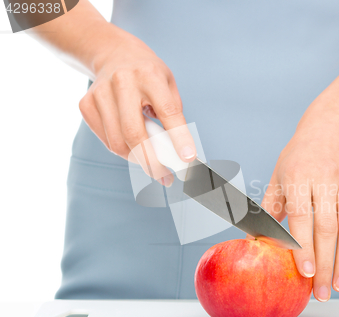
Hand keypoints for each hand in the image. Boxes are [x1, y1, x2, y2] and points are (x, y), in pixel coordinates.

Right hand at [78, 36, 195, 184]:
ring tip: (152, 163)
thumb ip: (172, 114)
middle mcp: (123, 82)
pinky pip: (107, 139)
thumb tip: (177, 151)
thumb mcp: (168, 84)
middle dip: (152, 162)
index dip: (179, 138)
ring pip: (118, 142)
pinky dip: (122, 149)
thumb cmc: (147, 73)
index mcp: (150, 75)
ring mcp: (100, 93)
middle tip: (164, 177)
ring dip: (137, 160)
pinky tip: (132, 146)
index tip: (188, 159)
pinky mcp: (86, 104)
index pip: (168, 112)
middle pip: (135, 133)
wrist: (112, 53)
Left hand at [261, 95, 338, 300]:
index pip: (301, 217)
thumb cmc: (299, 156)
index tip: (304, 273)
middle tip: (321, 292)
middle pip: (328, 227)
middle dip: (325, 263)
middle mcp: (326, 178)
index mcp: (298, 177)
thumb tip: (254, 241)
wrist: (330, 125)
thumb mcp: (278, 176)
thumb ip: (268, 209)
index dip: (303, 246)